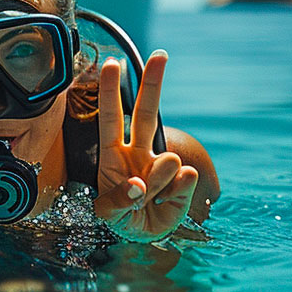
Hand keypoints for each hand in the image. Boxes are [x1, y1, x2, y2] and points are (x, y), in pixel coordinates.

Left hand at [94, 52, 198, 241]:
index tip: (112, 64)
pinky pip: (183, 181)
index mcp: (112, 155)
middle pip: (147, 114)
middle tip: (160, 55)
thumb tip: (140, 182)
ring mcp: (162, 166)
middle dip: (153, 84)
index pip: (111, 119)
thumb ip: (119, 200)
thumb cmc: (121, 218)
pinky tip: (166, 202)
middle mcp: (138, 153)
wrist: (145, 236)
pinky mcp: (183, 182)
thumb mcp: (108, 214)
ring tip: (148, 199)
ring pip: (169, 158)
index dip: (110, 92)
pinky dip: (174, 196)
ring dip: (157, 183)